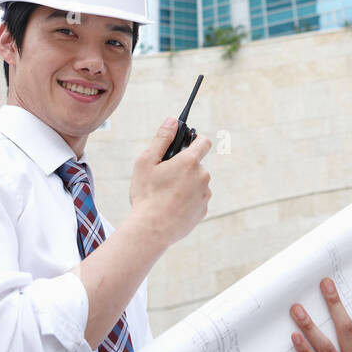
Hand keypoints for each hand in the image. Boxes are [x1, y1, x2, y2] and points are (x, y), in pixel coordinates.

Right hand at [129, 117, 211, 246]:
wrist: (151, 230)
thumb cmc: (146, 195)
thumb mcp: (147, 162)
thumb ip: (162, 138)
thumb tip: (172, 121)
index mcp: (190, 161)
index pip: (203, 141)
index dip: (195, 139)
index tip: (186, 144)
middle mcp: (202, 176)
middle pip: (197, 164)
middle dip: (184, 166)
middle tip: (165, 176)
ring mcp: (204, 195)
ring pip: (197, 182)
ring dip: (186, 184)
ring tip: (166, 194)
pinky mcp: (203, 210)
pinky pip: (197, 199)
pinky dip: (187, 200)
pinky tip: (171, 206)